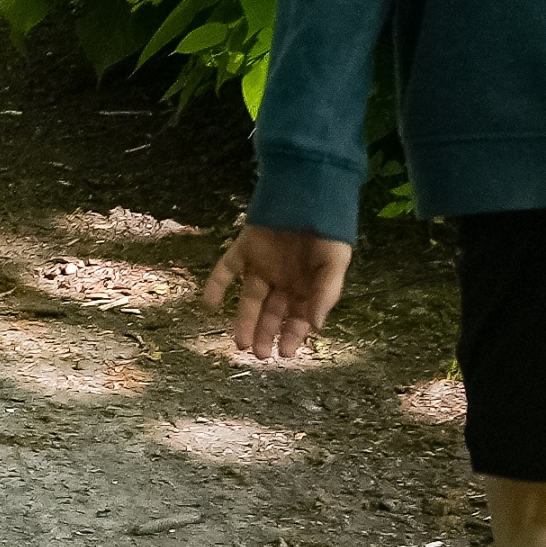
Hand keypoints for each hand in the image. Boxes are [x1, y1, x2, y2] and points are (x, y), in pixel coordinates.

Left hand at [217, 223, 350, 365]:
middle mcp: (283, 279)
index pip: (298, 318)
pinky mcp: (245, 248)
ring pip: (250, 297)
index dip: (293, 336)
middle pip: (272, 312)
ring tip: (240, 341)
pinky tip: (210, 304)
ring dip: (244, 319)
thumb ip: (326, 293)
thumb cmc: (328, 230)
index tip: (286, 353)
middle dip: (266, 333)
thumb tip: (317, 326)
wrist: (308, 192)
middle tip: (258, 354)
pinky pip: (227, 268)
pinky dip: (216, 285)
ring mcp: (263, 265)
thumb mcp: (335, 263)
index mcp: (308, 286)